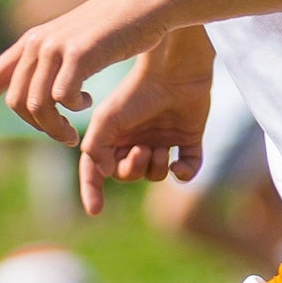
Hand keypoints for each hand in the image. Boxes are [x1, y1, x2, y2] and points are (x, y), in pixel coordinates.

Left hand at [0, 0, 175, 143]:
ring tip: (74, 134)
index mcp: (33, 41)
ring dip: (55, 128)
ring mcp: (56, 47)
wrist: (145, 2)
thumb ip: (57, 65)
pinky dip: (74, 110)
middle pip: (17, 102)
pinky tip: (89, 100)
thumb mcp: (77, 45)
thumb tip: (47, 96)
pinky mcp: (79, 54)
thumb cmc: (117, 28)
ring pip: (37, 105)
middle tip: (65, 137)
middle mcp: (38, 43)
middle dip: (37, 128)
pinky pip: (62, 98)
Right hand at [76, 32, 214, 215]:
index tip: (95, 211)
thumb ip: (96, 147)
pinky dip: (185, 173)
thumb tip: (104, 173)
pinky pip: (187, 170)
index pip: (97, 170)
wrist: (174, 71)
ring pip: (156, 175)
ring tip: (160, 148)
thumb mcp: (107, 119)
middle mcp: (136, 139)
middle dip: (133, 170)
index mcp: (113, 135)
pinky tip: (180, 163)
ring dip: (157, 168)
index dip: (92, 191)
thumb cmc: (136, 92)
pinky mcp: (189, 140)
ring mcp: (162, 140)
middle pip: (128, 175)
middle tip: (141, 150)